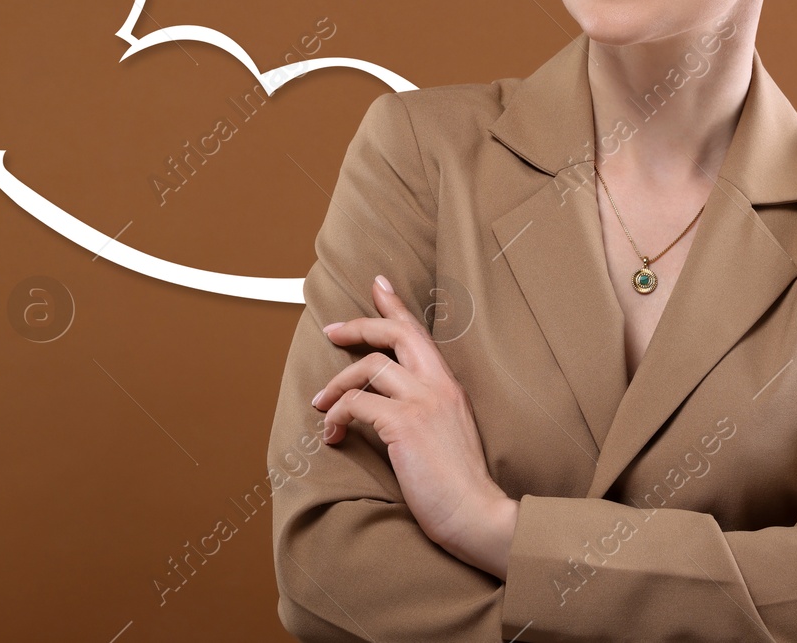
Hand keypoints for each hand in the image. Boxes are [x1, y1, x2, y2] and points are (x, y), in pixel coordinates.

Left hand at [311, 274, 516, 574]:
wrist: (477, 513)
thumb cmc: (460, 485)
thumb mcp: (449, 434)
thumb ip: (429, 411)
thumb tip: (391, 408)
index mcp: (449, 386)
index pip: (420, 333)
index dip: (396, 306)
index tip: (379, 284)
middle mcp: (438, 385)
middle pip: (395, 333)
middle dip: (358, 325)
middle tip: (331, 330)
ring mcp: (423, 401)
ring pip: (368, 367)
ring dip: (335, 384)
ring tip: (319, 404)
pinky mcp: (405, 424)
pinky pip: (356, 404)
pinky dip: (336, 416)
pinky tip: (331, 435)